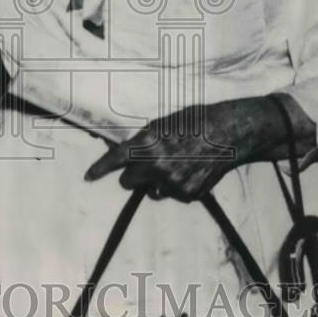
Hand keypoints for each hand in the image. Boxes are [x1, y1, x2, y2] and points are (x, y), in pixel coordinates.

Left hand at [85, 95, 317, 202]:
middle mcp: (156, 164)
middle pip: (129, 181)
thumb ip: (144, 140)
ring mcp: (171, 182)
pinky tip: (191, 171)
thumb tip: (128, 152)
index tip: (88, 177)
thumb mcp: (164, 124)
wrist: (229, 133)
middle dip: (134, 175)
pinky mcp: (186, 194)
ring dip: (157, 182)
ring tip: (177, 164)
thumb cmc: (196, 121)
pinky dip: (177, 186)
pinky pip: (172, 194)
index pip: (116, 158)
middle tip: (149, 164)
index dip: (99, 169)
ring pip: (152, 190)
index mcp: (148, 142)